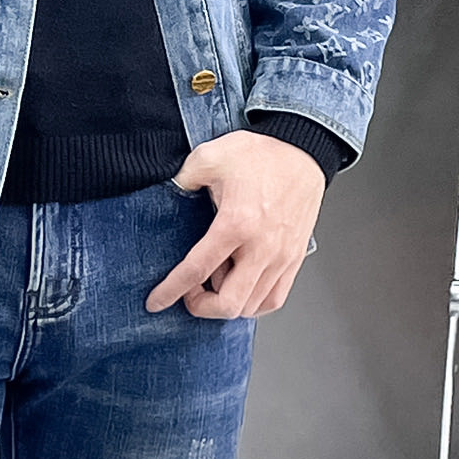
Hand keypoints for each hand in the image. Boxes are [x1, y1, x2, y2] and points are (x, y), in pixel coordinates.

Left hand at [145, 130, 324, 319]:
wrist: (302, 151)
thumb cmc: (262, 154)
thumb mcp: (210, 156)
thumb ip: (183, 178)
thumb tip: (170, 194)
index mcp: (235, 223)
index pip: (197, 270)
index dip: (171, 291)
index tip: (156, 302)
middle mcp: (261, 247)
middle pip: (228, 303)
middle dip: (201, 306)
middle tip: (190, 292)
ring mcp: (281, 257)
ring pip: (251, 306)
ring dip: (227, 302)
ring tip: (216, 279)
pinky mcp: (294, 259)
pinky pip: (274, 299)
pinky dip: (253, 303)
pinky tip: (240, 287)